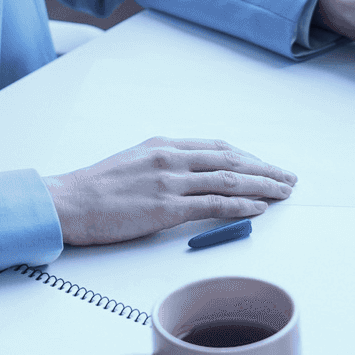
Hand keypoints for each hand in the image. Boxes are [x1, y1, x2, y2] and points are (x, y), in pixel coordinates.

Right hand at [43, 137, 296, 245]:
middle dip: (265, 169)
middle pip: (232, 161)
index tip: (265, 165)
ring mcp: (170, 182)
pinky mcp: (166, 207)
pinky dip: (242, 205)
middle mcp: (171, 158)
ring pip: (230, 180)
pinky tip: (260, 207)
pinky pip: (214, 204)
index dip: (248, 157)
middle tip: (288, 178)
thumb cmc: (94, 189)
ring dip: (263, 186)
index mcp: (164, 146)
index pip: (218, 148)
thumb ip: (163, 166)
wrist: (67, 202)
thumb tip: (190, 177)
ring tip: (284, 192)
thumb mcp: (133, 164)